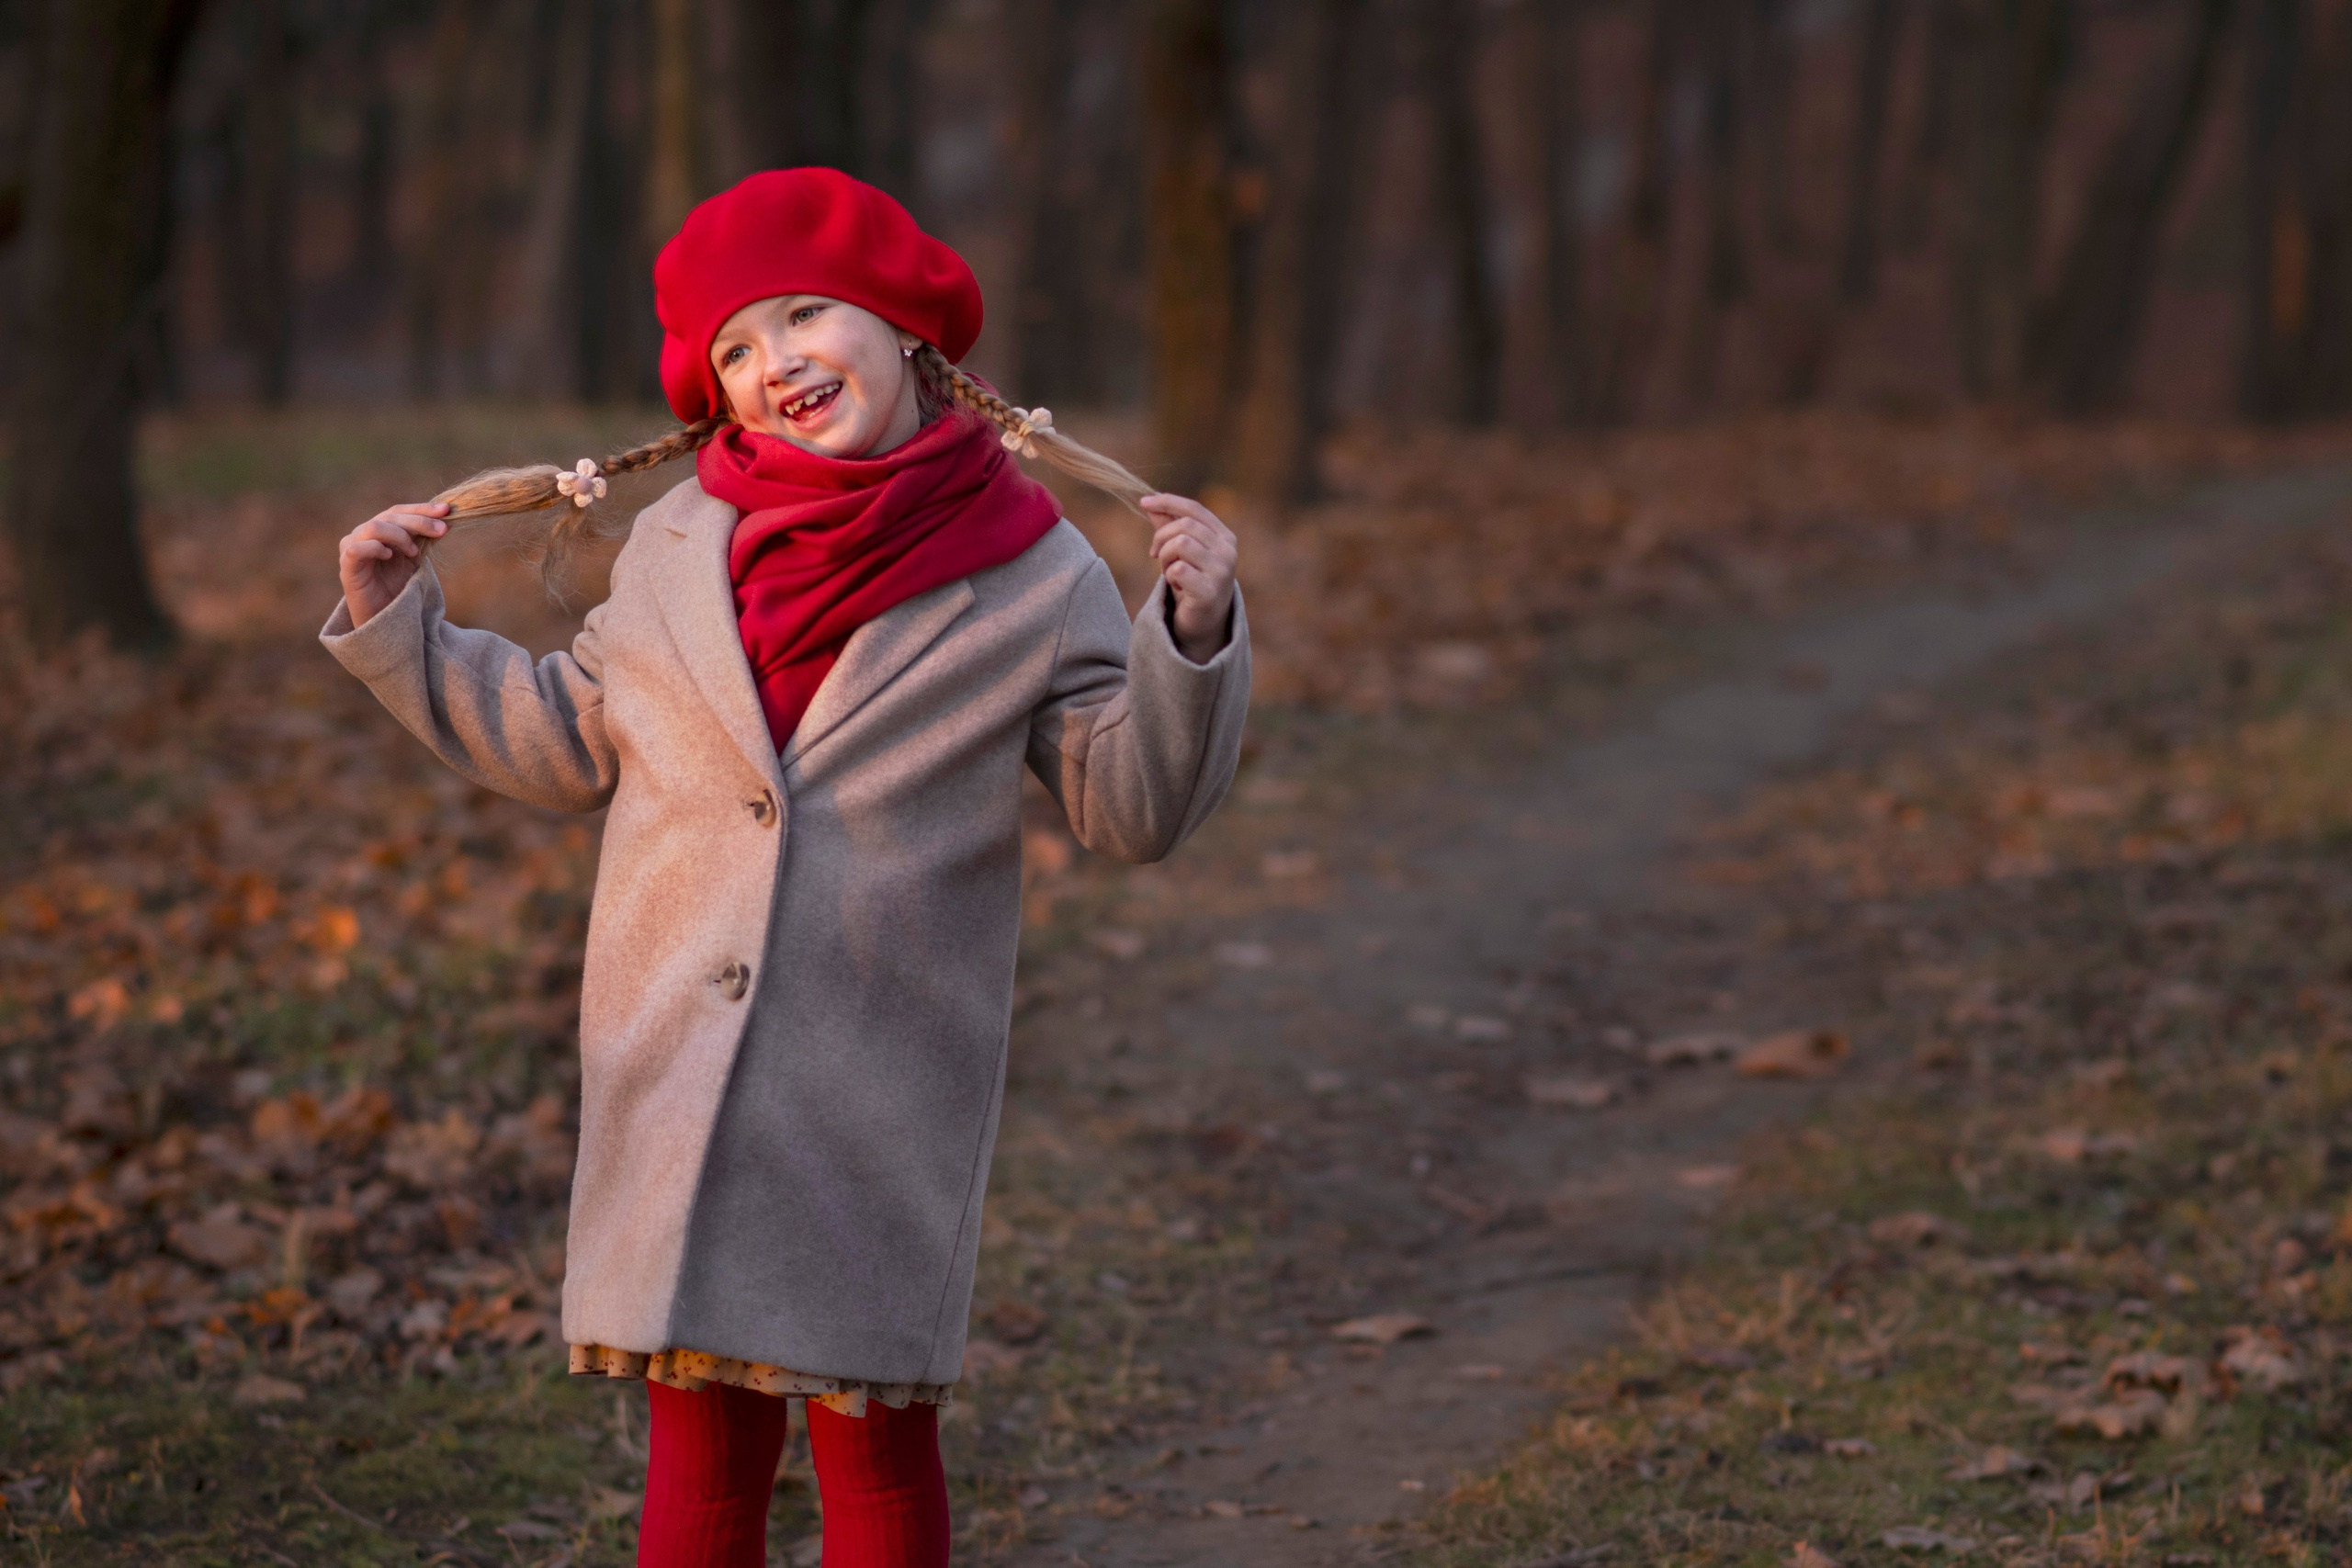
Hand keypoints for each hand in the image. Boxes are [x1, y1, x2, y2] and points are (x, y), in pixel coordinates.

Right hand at [338, 502, 449, 627]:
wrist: (385, 618)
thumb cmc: (398, 587)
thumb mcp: (415, 558)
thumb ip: (425, 539)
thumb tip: (446, 520)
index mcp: (380, 529)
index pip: (399, 511)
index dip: (422, 508)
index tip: (446, 510)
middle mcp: (363, 534)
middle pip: (389, 516)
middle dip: (419, 521)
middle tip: (441, 530)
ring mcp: (351, 547)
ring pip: (374, 527)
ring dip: (399, 535)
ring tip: (414, 552)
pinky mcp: (346, 566)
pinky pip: (356, 548)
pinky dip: (375, 548)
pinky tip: (389, 556)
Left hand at [1141, 493, 1237, 662]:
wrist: (1202, 623)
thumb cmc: (1191, 582)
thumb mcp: (1180, 551)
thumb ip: (1168, 526)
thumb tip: (1150, 502)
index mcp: (1225, 537)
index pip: (1195, 509)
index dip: (1167, 502)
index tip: (1144, 503)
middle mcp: (1228, 551)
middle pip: (1184, 526)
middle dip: (1161, 538)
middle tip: (1155, 555)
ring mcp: (1222, 572)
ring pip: (1180, 544)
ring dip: (1165, 557)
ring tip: (1168, 571)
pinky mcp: (1209, 592)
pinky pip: (1178, 570)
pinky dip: (1169, 576)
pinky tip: (1176, 586)